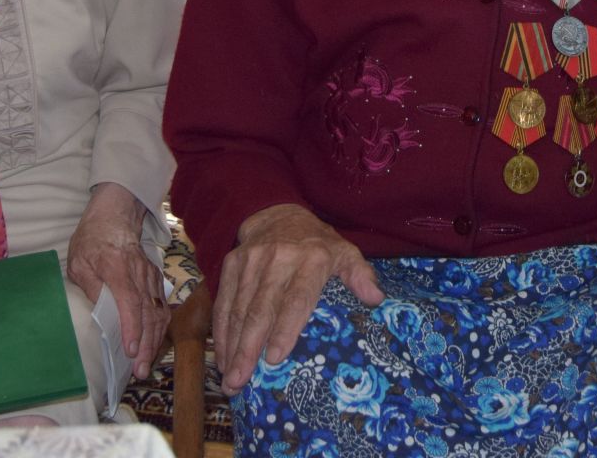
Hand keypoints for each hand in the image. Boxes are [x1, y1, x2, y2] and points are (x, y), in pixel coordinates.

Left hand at [66, 183, 170, 378]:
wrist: (115, 217)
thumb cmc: (92, 241)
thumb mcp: (80, 263)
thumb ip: (91, 286)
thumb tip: (100, 312)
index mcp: (118, 269)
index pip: (129, 303)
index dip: (131, 329)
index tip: (130, 351)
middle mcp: (140, 275)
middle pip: (148, 314)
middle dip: (145, 345)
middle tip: (139, 371)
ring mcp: (151, 278)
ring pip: (158, 313)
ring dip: (154, 341)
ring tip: (146, 364)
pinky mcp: (155, 280)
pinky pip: (161, 307)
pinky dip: (158, 329)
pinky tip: (153, 345)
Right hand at [213, 203, 382, 394]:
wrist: (278, 214)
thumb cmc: (317, 244)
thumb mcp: (345, 252)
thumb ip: (360, 275)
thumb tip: (375, 299)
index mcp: (311, 258)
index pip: (297, 298)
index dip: (285, 329)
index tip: (275, 359)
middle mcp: (279, 258)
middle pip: (261, 308)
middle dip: (249, 348)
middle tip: (240, 381)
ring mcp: (252, 260)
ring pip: (238, 308)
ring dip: (231, 346)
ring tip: (229, 378)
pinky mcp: (232, 264)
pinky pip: (224, 301)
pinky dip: (220, 331)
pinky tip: (221, 356)